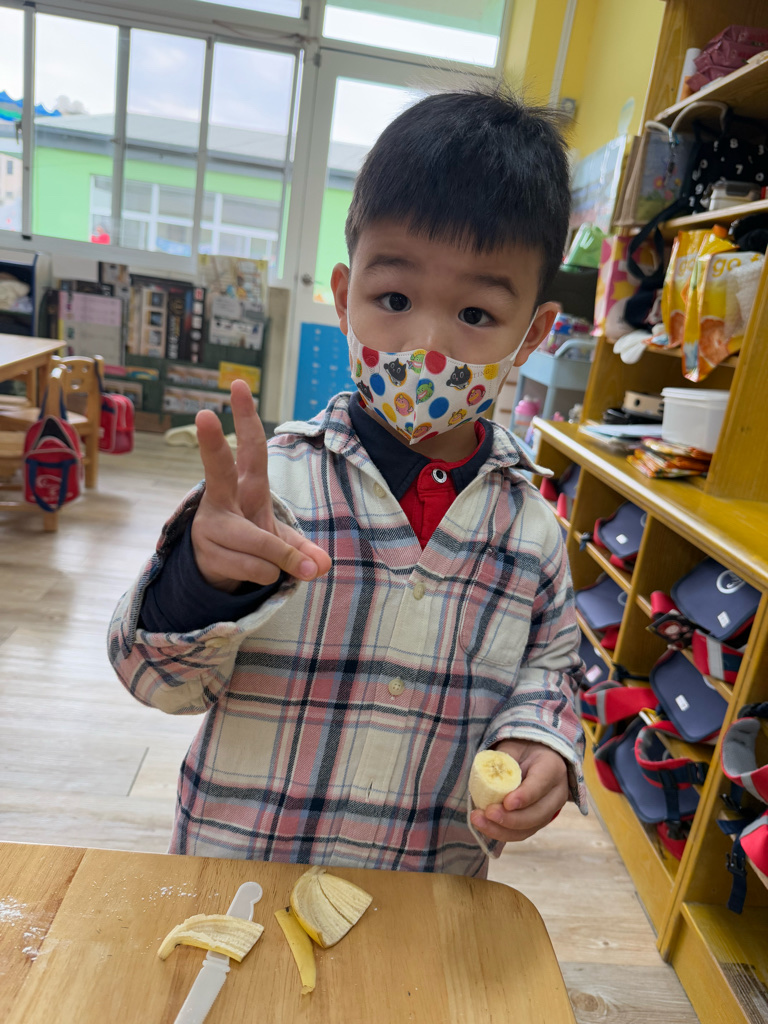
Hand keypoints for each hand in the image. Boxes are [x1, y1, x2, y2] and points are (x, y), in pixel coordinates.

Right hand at [190, 379, 331, 591]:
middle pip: (218, 469)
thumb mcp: (281, 538)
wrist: (217, 572)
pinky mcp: (207, 552)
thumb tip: (323, 565)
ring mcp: (211, 524)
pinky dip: (269, 575)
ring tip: (273, 564)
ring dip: (280, 560)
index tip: (240, 385)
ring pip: (261, 543)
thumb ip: (303, 548)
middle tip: (202, 414)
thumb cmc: (252, 542)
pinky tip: (253, 571)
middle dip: (212, 443)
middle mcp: (222, 498)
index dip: (246, 416)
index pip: (250, 446)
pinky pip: (258, 568)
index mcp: (245, 484)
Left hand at [470, 739, 568, 842]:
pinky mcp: (537, 822)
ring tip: (479, 820)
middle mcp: (557, 793)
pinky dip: (502, 832)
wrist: (534, 757)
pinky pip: (521, 833)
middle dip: (511, 818)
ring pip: (529, 828)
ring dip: (502, 829)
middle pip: (537, 813)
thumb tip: (489, 777)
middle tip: (488, 813)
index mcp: (553, 768)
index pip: (541, 785)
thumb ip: (504, 760)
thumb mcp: (514, 746)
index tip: (506, 803)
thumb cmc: (523, 749)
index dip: (524, 796)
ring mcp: (549, 810)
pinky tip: (484, 825)